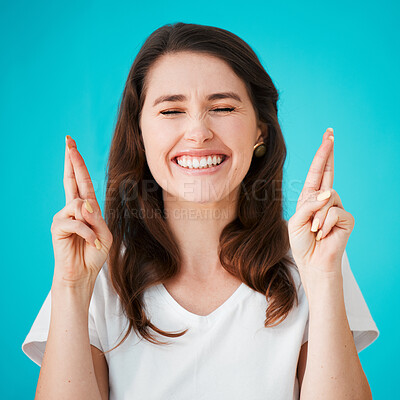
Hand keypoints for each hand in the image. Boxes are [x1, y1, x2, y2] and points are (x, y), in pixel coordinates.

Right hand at [50, 136, 112, 288]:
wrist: (83, 274)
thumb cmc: (94, 253)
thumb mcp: (104, 233)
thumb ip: (96, 217)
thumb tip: (83, 202)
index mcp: (87, 207)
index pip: (82, 181)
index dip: (77, 163)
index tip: (71, 145)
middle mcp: (73, 208)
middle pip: (71, 179)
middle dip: (71, 160)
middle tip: (68, 140)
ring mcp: (64, 216)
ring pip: (79, 204)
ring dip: (91, 222)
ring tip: (95, 238)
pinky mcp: (57, 227)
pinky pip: (76, 222)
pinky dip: (88, 233)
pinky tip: (91, 243)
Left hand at [287, 129, 354, 283]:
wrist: (312, 262)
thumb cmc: (302, 242)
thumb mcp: (297, 221)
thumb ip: (309, 205)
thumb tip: (329, 193)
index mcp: (310, 197)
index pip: (317, 172)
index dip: (322, 155)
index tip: (328, 137)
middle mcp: (324, 199)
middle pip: (328, 171)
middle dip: (327, 153)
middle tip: (330, 133)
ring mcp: (336, 207)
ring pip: (327, 197)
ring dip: (317, 216)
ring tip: (315, 230)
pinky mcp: (346, 218)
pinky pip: (334, 212)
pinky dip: (325, 224)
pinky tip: (324, 234)